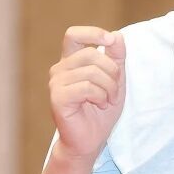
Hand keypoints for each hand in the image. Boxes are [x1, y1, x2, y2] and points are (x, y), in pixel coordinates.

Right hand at [49, 26, 125, 160]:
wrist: (91, 140)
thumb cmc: (101, 111)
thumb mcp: (115, 81)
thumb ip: (117, 58)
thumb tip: (117, 35)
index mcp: (71, 62)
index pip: (73, 34)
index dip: (93, 33)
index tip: (110, 40)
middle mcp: (60, 69)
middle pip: (92, 53)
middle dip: (112, 71)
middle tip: (114, 91)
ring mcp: (56, 83)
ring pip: (92, 71)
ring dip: (109, 87)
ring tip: (107, 100)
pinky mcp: (58, 97)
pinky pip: (87, 87)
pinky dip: (100, 96)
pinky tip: (98, 104)